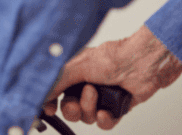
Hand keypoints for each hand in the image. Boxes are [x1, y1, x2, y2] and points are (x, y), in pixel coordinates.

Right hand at [42, 25, 181, 129]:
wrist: (141, 66)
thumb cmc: (111, 58)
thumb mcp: (75, 67)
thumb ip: (56, 82)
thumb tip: (40, 95)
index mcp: (71, 73)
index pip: (54, 92)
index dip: (50, 102)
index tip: (48, 109)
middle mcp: (84, 85)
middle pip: (69, 109)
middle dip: (71, 109)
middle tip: (75, 103)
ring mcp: (100, 98)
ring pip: (86, 117)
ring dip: (89, 109)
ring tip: (96, 94)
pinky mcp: (115, 108)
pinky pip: (104, 123)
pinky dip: (104, 119)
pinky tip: (105, 111)